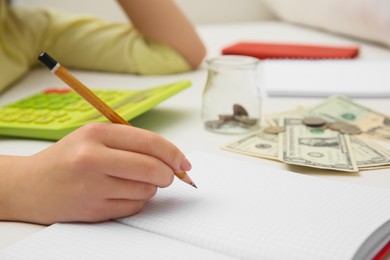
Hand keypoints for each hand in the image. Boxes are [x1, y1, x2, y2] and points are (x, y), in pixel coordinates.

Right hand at [0, 123, 190, 223]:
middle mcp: (92, 159)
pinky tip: (120, 194)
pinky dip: (136, 201)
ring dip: (149, 188)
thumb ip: (131, 143)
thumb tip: (171, 158)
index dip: (173, 153)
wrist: (30, 186)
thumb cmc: (66, 159)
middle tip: (168, 175)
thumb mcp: (94, 137)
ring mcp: (92, 187)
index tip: (184, 162)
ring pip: (146, 190)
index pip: (149, 142)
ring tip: (132, 181)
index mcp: (96, 134)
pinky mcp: (93, 210)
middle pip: (152, 168)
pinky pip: (134, 207)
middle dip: (168, 174)